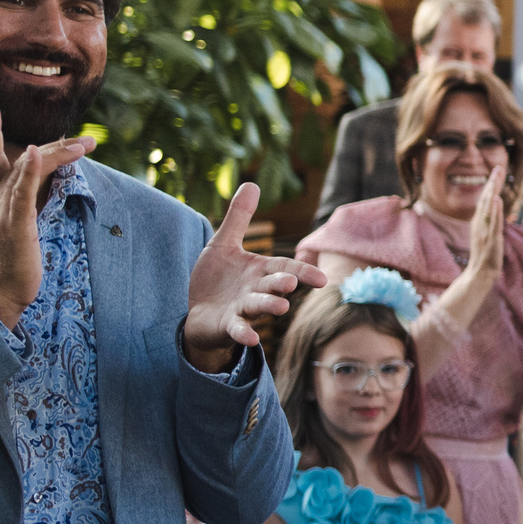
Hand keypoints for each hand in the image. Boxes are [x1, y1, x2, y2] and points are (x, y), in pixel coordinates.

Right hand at [0, 101, 95, 326]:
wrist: (0, 291)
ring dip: (56, 154)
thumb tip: (45, 181)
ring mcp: (4, 210)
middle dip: (49, 143)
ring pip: (28, 170)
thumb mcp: (19, 223)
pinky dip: (27, 170)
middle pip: (15, 157)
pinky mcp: (15, 223)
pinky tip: (33, 153)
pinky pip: (21, 192)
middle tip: (83, 138)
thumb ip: (27, 200)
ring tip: (83, 144)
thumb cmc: (12, 259)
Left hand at [182, 183, 326, 371]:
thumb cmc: (217, 279)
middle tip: (291, 283)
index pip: (287, 268)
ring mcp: (243, 309)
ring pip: (259, 307)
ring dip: (270, 307)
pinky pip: (239, 330)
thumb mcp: (224, 245)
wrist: (200, 313)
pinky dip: (245, 334)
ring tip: (281, 308)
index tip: (322, 279)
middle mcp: (256, 290)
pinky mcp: (228, 326)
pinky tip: (252, 339)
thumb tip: (252, 183)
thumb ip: (239, 218)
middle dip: (282, 285)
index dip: (304, 272)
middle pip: (274, 287)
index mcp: (260, 271)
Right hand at [464, 163, 508, 280]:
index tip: (497, 170)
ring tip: (496, 178)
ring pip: (488, 208)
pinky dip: (495, 210)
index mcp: (479, 221)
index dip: (491, 185)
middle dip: (492, 183)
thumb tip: (494, 207)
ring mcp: (484, 230)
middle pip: (486, 199)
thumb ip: (489, 220)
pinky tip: (497, 200)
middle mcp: (480, 223)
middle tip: (498, 168)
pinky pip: (494, 222)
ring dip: (492, 192)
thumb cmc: (484, 254)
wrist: (479, 273)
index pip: (485, 198)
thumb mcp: (486, 234)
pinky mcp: (491, 239)